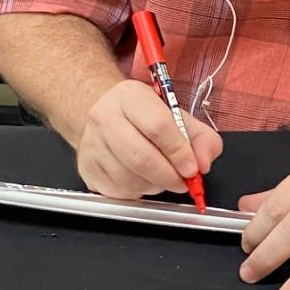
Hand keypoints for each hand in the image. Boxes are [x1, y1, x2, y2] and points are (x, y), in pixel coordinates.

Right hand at [77, 79, 222, 199]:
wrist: (104, 115)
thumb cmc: (143, 117)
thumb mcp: (178, 117)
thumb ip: (201, 138)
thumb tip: (203, 163)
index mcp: (130, 96)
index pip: (158, 126)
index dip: (179, 152)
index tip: (192, 168)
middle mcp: (105, 117)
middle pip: (140, 157)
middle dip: (168, 176)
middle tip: (182, 182)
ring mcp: (91, 143)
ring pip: (129, 178)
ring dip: (154, 186)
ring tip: (161, 177)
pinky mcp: (86, 167)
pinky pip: (118, 191)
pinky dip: (137, 192)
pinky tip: (142, 179)